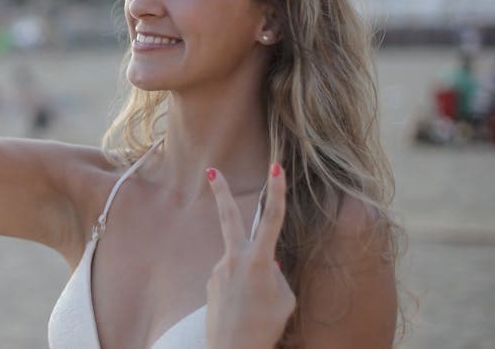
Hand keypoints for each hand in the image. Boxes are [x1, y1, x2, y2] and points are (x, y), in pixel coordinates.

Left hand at [205, 163, 294, 348]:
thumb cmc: (265, 327)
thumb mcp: (284, 300)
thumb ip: (277, 275)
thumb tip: (267, 264)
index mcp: (258, 261)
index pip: (272, 219)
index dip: (277, 191)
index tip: (276, 166)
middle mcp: (235, 260)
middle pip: (229, 218)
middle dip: (222, 192)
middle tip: (211, 170)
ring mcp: (219, 269)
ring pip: (242, 262)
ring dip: (252, 279)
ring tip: (254, 310)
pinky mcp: (211, 282)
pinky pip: (234, 279)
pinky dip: (243, 291)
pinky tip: (243, 312)